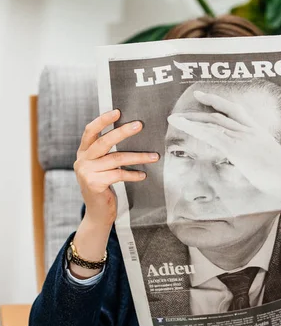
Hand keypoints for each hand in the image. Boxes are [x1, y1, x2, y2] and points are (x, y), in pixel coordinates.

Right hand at [74, 109, 158, 227]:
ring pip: (116, 159)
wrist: (98, 213)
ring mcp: (86, 173)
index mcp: (83, 153)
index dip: (102, 120)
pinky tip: (143, 175)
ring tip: (154, 156)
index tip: (117, 111)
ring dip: (138, 156)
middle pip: (104, 142)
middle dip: (123, 132)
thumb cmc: (103, 186)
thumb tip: (130, 132)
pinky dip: (133, 174)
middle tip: (139, 125)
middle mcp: (82, 161)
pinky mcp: (94, 184)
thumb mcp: (100, 167)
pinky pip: (119, 174)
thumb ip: (106, 153)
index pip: (90, 131)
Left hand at [168, 90, 280, 207]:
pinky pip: (211, 134)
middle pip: (220, 114)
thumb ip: (257, 161)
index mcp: (259, 132)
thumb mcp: (269, 165)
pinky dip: (195, 129)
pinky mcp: (237, 148)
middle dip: (199, 109)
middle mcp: (250, 130)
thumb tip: (251, 167)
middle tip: (182, 110)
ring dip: (191, 120)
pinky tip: (183, 127)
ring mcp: (243, 137)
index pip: (236, 111)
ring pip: (212, 122)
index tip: (203, 96)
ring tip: (174, 118)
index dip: (218, 102)